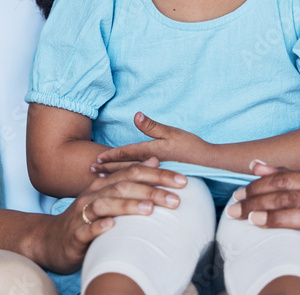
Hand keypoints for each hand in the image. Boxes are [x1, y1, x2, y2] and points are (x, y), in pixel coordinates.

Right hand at [45, 160, 186, 272]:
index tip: (183, 180)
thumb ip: (130, 177)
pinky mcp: (75, 234)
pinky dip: (99, 226)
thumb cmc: (86, 219)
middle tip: (176, 198)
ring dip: (128, 205)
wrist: (52, 241)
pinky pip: (87, 228)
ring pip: (107, 204)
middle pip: (124, 186)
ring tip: (150, 209)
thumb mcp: (108, 195)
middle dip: (151, 190)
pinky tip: (112, 226)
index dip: (159, 175)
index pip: (134, 173)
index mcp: (104, 184)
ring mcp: (83, 213)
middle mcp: (94, 195)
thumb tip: (154, 160)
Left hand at [92, 112, 209, 173]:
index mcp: (150, 151)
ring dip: (115, 176)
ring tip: (101, 179)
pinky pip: (140, 179)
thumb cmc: (190, 146)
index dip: (110, 156)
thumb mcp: (171, 132)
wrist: (208, 162)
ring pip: (130, 174)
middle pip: (123, 166)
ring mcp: (154, 172)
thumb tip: (135, 115)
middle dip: (107, 168)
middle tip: (91, 171)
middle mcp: (149, 163)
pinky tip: (125, 184)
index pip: (125, 154)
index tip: (95, 159)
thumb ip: (152, 126)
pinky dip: (129, 181)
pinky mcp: (160, 177)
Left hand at [225, 161, 299, 274]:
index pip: (286, 179)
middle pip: (289, 196)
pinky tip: (285, 243)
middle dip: (258, 202)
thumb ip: (288, 177)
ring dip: (275, 218)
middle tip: (235, 209)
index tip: (239, 194)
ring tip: (252, 221)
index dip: (259, 185)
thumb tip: (255, 164)